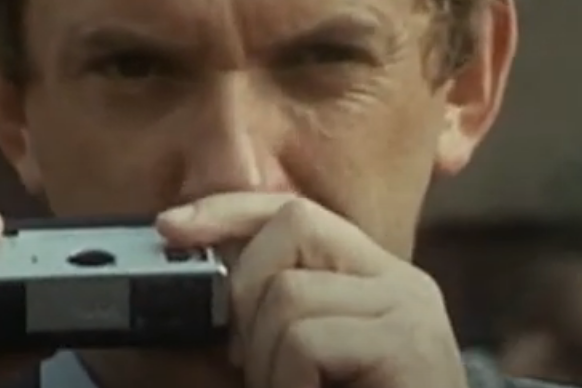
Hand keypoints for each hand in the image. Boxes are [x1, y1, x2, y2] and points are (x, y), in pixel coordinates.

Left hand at [157, 193, 466, 387]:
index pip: (295, 212)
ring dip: (267, 360)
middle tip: (252, 364)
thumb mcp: (298, 362)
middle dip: (247, 288)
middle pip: (294, 223)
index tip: (171, 225)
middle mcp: (400, 282)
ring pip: (289, 291)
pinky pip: (306, 339)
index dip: (229, 210)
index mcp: (372, 280)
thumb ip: (269, 317)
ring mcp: (410, 309)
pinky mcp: (409, 344)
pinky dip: (287, 383)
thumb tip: (204, 271)